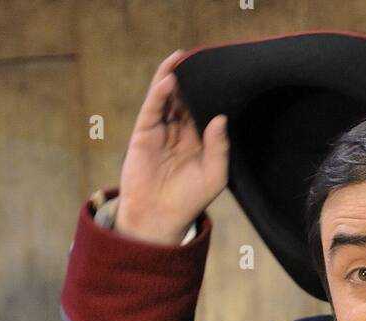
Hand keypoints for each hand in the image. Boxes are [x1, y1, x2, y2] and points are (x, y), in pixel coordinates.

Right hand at [116, 49, 229, 243]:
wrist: (159, 217)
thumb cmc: (189, 200)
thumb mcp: (214, 176)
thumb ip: (220, 148)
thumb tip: (221, 118)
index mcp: (199, 140)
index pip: (205, 110)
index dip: (210, 93)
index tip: (220, 74)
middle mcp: (180, 131)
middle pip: (187, 98)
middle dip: (193, 80)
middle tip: (201, 59)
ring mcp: (161, 129)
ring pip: (169, 97)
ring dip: (175, 77)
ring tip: (183, 58)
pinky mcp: (144, 131)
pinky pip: (153, 106)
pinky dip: (160, 91)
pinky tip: (169, 79)